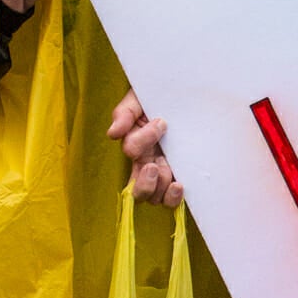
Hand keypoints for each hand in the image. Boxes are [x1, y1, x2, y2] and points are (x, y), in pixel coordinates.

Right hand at [108, 88, 183, 207]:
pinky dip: (174, 198)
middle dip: (146, 183)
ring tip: (174, 179)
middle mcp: (148, 162)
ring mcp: (165, 172)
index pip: (131, 150)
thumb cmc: (160, 99)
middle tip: (154, 166)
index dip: (143, 139)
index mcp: (137, 143)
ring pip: (155, 198)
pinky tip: (180, 185)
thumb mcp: (139, 100)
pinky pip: (172, 199)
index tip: (161, 122)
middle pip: (138, 190)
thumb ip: (124, 114)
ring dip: (162, 190)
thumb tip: (113, 134)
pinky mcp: (182, 178)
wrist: (185, 97)